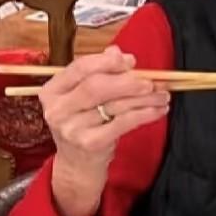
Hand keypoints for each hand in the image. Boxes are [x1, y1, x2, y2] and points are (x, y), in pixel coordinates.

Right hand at [42, 47, 169, 215]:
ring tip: (162, 95)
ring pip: (114, 105)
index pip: (79, 68)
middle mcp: (58, 109)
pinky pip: (124, 123)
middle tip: (152, 82)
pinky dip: (145, 114)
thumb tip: (117, 52)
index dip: (107, 61)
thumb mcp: (84, 97)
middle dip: (128, 81)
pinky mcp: (91, 143)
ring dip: (144, 98)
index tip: (131, 61)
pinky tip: (158, 110)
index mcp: (52, 91)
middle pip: (96, 86)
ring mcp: (72, 128)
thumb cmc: (84, 124)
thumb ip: (99, 72)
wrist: (77, 164)